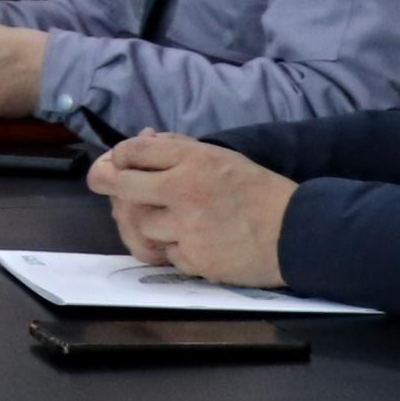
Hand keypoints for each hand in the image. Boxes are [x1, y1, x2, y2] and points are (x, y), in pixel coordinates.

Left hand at [88, 133, 294, 288]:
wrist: (297, 233)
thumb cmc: (258, 191)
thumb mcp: (220, 157)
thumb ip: (179, 149)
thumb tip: (142, 139)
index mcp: (194, 160)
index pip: (135, 151)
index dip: (119, 155)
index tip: (118, 161)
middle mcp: (184, 191)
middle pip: (122, 187)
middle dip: (106, 182)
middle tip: (102, 183)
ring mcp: (187, 229)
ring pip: (139, 224)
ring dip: (144, 221)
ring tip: (160, 217)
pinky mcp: (194, 261)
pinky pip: (164, 253)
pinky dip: (170, 248)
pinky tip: (187, 241)